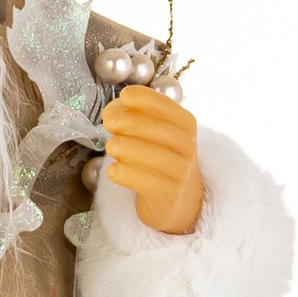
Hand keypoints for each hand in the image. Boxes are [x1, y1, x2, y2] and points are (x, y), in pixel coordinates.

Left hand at [101, 85, 202, 234]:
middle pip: (163, 131)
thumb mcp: (151, 136)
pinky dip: (129, 176)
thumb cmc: (158, 161)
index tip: (124, 95)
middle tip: (110, 121)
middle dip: (134, 123)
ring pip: (158, 158)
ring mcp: (181, 173)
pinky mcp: (169, 196)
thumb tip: (111, 112)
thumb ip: (133, 120)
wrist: (176, 201)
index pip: (168, 108)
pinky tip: (112, 171)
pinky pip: (150, 184)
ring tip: (110, 145)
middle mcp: (187, 147)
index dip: (147, 100)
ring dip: (131, 148)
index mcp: (185, 126)